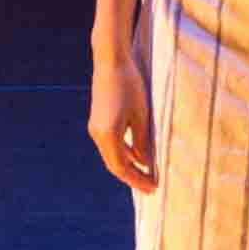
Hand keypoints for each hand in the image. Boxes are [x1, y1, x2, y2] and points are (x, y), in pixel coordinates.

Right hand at [88, 48, 158, 191]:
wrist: (110, 61)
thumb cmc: (130, 85)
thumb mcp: (141, 115)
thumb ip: (142, 142)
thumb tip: (145, 163)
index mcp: (108, 135)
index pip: (121, 168)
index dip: (137, 180)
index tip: (153, 188)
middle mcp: (97, 134)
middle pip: (114, 165)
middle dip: (132, 177)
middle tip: (150, 187)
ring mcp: (95, 127)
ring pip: (111, 155)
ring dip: (128, 166)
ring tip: (146, 175)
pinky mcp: (98, 120)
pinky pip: (110, 144)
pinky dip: (124, 153)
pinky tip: (138, 156)